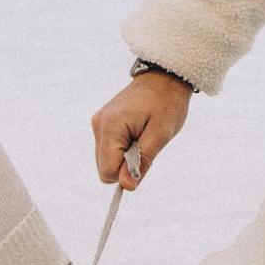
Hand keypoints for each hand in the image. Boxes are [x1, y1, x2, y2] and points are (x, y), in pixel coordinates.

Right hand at [92, 70, 190, 188]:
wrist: (164, 77)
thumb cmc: (166, 103)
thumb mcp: (160, 135)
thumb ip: (142, 162)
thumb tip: (126, 186)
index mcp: (110, 126)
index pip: (107, 171)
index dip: (127, 173)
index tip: (145, 156)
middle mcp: (98, 125)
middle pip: (104, 167)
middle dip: (126, 164)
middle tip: (146, 143)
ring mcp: (99, 123)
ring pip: (106, 159)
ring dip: (126, 156)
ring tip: (143, 135)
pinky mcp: (103, 123)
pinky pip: (109, 149)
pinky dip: (123, 148)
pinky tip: (137, 132)